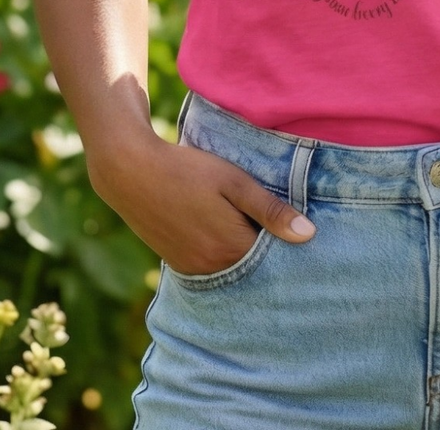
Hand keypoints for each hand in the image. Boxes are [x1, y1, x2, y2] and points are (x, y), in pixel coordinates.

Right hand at [87, 114, 315, 277]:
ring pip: (232, 266)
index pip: (273, 257)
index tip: (292, 223)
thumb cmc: (187, 170)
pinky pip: (211, 265)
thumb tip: (308, 235)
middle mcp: (212, 268)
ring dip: (242, 249)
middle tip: (271, 220)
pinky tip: (222, 227)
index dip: (284, 240)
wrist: (131, 171)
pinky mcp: (177, 263)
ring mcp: (192, 268)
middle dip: (265, 248)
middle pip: (253, 266)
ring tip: (245, 220)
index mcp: (231, 248)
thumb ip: (270, 210)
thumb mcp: (234, 181)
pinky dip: (222, 252)